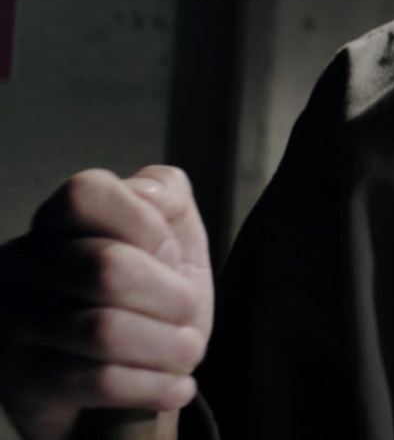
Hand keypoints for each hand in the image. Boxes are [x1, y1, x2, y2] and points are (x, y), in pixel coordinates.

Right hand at [0, 167, 212, 439]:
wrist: (126, 378)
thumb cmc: (150, 298)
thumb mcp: (171, 235)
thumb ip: (165, 194)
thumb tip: (150, 195)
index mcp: (55, 223)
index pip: (85, 194)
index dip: (145, 226)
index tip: (170, 258)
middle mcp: (19, 266)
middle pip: (105, 268)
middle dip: (172, 297)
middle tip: (189, 316)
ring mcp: (11, 324)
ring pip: (103, 330)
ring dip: (169, 345)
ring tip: (188, 350)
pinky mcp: (19, 382)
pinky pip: (98, 382)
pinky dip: (155, 387)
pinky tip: (178, 387)